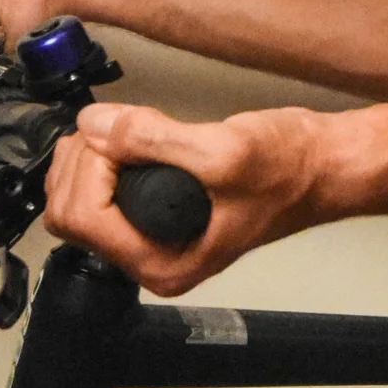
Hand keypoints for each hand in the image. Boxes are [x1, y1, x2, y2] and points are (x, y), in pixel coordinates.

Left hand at [44, 100, 330, 294]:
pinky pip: (100, 185)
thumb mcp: (223, 151)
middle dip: (86, 158)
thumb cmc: (288, 173)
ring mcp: (149, 234)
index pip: (81, 216)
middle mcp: (150, 256)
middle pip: (67, 210)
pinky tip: (138, 135)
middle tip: (125, 127)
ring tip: (138, 130)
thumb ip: (153, 139)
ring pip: (77, 196)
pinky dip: (106, 152)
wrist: (320, 166)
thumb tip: (95, 124)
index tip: (123, 133)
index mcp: (161, 263)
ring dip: (94, 152)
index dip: (93, 164)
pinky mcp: (151, 210)